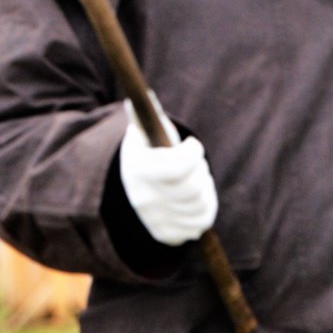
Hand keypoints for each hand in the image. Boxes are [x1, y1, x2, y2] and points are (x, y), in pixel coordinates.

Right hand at [118, 96, 217, 245]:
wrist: (128, 192)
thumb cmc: (144, 155)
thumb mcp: (140, 135)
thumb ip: (142, 117)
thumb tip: (137, 99)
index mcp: (138, 170)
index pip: (178, 166)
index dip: (193, 153)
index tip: (192, 145)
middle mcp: (145, 198)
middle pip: (194, 188)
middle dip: (200, 171)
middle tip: (194, 164)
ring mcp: (156, 220)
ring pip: (202, 206)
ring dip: (205, 189)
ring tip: (195, 181)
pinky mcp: (167, 234)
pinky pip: (201, 223)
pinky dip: (204, 209)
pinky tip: (194, 199)